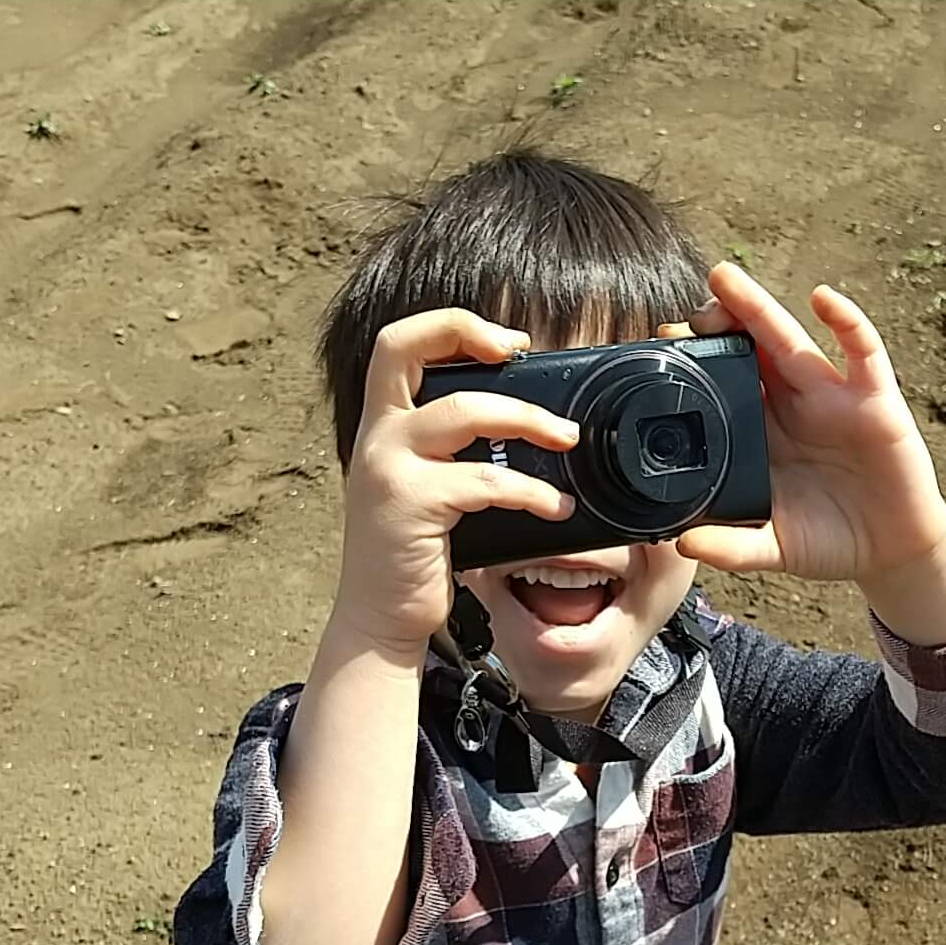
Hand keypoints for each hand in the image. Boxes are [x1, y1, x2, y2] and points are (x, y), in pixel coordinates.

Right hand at [334, 310, 577, 657]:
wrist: (380, 618)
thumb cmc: (416, 553)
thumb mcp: (428, 486)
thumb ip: (457, 451)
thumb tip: (533, 423)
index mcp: (383, 424)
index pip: (397, 344)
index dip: (451, 326)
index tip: (508, 342)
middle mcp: (376, 436)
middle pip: (405, 348)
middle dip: (472, 337)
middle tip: (527, 356)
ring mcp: (387, 467)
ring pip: (462, 411)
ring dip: (527, 418)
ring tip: (569, 438)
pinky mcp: (409, 505)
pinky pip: (484, 481)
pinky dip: (530, 490)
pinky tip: (557, 506)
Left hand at [659, 262, 945, 643]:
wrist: (890, 552)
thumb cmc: (828, 541)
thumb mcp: (773, 548)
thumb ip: (731, 546)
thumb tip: (683, 544)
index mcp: (760, 431)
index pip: (720, 383)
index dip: (693, 362)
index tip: (660, 348)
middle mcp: (791, 404)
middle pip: (748, 350)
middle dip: (719, 319)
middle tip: (688, 299)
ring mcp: (832, 397)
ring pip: (789, 340)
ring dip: (758, 307)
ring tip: (726, 279)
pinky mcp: (874, 401)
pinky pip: (862, 352)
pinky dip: (846, 321)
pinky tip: (823, 299)